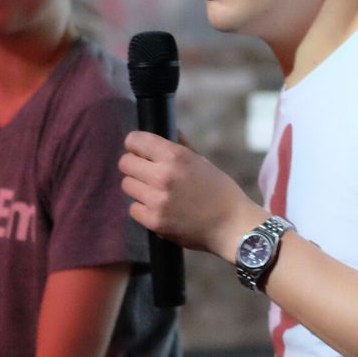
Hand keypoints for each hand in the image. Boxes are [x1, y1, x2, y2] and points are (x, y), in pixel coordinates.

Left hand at [120, 132, 261, 258]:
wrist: (232, 225)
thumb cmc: (220, 191)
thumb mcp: (202, 162)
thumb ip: (179, 146)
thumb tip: (164, 131)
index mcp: (175, 156)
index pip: (134, 140)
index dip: (135, 145)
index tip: (139, 151)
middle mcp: (162, 175)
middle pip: (125, 163)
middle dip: (134, 166)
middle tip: (146, 173)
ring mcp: (156, 200)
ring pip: (127, 185)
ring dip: (138, 187)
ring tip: (155, 192)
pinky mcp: (154, 221)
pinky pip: (134, 209)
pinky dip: (143, 209)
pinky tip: (159, 209)